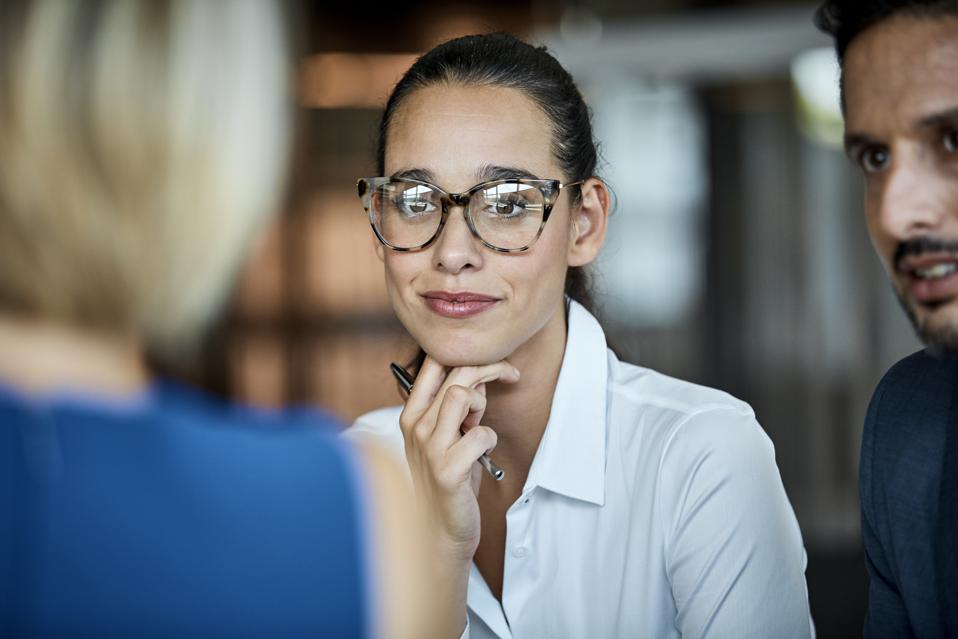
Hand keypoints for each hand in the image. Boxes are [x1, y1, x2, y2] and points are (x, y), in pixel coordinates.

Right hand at [399, 355, 520, 560]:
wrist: (440, 531)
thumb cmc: (449, 480)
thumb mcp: (449, 437)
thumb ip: (458, 408)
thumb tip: (479, 377)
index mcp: (411, 415)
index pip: (433, 364)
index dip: (467, 353)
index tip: (492, 362)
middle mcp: (415, 427)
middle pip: (455, 375)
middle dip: (490, 369)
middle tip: (511, 376)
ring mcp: (428, 448)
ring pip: (461, 396)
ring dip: (481, 405)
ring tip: (480, 426)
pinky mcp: (446, 470)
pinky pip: (480, 435)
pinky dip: (489, 441)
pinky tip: (482, 456)